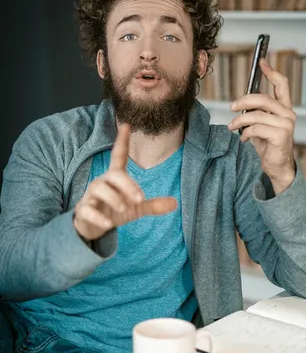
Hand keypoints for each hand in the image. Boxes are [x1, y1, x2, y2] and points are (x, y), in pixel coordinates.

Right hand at [73, 123, 177, 240]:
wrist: (92, 227)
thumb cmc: (114, 211)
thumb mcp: (136, 208)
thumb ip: (153, 205)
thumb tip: (175, 203)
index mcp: (115, 179)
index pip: (118, 156)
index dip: (122, 141)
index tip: (127, 125)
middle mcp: (102, 183)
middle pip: (113, 175)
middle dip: (127, 184)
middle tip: (139, 198)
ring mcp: (91, 196)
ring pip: (99, 189)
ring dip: (113, 198)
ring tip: (125, 208)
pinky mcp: (83, 211)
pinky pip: (88, 210)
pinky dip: (98, 217)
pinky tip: (109, 224)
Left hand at [228, 58, 295, 194]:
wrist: (277, 166)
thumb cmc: (268, 145)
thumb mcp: (260, 125)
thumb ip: (255, 113)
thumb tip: (239, 103)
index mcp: (284, 108)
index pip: (282, 84)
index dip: (271, 72)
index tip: (261, 61)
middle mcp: (288, 114)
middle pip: (263, 98)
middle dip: (243, 101)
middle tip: (231, 107)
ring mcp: (286, 124)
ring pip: (256, 115)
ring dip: (239, 121)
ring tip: (231, 127)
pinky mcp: (281, 136)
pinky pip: (256, 129)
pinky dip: (245, 133)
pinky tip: (244, 139)